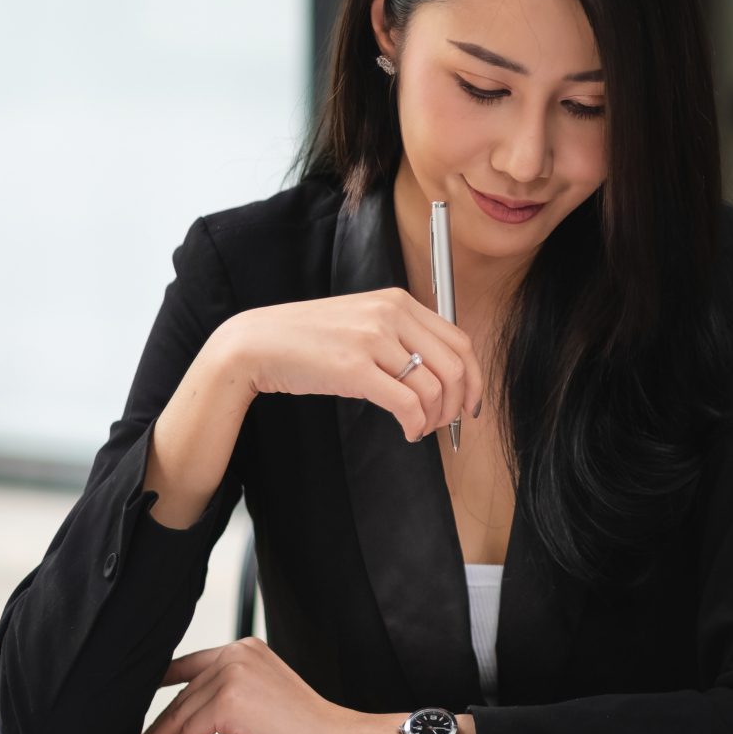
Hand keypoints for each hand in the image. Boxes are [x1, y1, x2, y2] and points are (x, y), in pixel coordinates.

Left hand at [133, 638, 372, 733]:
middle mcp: (237, 654)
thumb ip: (236, 694)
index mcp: (246, 648)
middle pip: (182, 693)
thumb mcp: (268, 697)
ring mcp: (233, 674)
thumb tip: (200, 715)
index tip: (138, 699)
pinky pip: (190, 731)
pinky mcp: (230, 701)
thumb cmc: (312, 731)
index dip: (159, 682)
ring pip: (180, 712)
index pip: (190, 663)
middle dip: (157, 724)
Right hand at [212, 288, 481, 444]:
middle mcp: (390, 315)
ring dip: (434, 419)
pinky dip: (415, 425)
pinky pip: (407, 403)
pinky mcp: (354, 368)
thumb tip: (440, 374)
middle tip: (445, 424)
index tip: (470, 403)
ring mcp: (372, 340)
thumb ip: (400, 336)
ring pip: (434, 388)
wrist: (258, 343)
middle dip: (457, 404)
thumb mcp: (362, 322)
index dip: (474, 378)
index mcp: (397, 302)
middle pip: (455, 366)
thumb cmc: (308, 339)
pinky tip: (407, 431)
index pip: (459, 341)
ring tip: (419, 428)